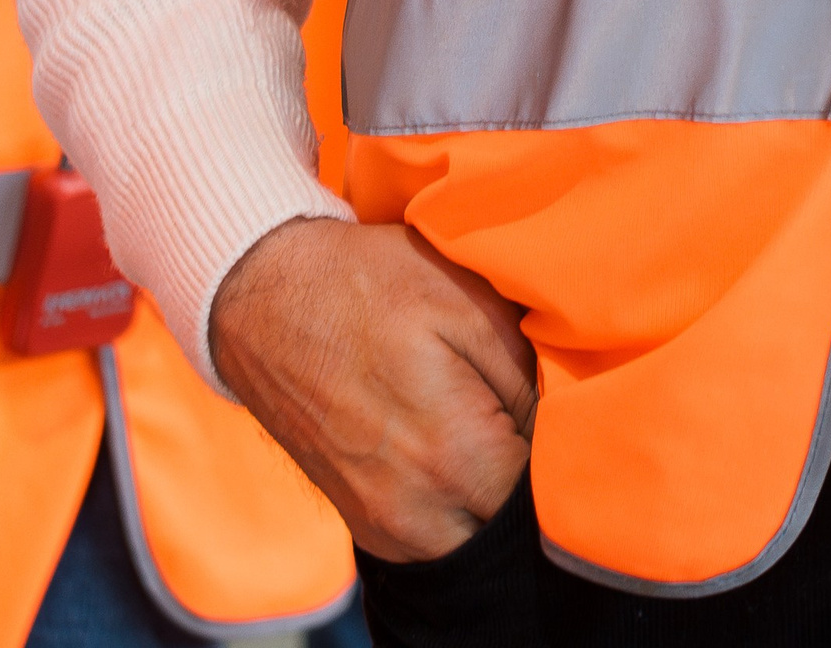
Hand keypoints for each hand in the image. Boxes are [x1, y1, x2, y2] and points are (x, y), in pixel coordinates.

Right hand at [210, 215, 536, 561]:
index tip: (562, 408)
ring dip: (491, 500)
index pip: (548, 491)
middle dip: (531, 480)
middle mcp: (419, 511)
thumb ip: (527, 373)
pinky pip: (434, 544)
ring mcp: (385, 527)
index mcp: (455, 453)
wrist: (266, 303)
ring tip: (489, 432)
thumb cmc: (372, 286)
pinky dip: (455, 510)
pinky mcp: (363, 528)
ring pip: (474, 541)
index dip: (564, 447)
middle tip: (526, 415)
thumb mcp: (468, 299)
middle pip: (512, 525)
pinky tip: (454, 451)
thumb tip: (564, 418)